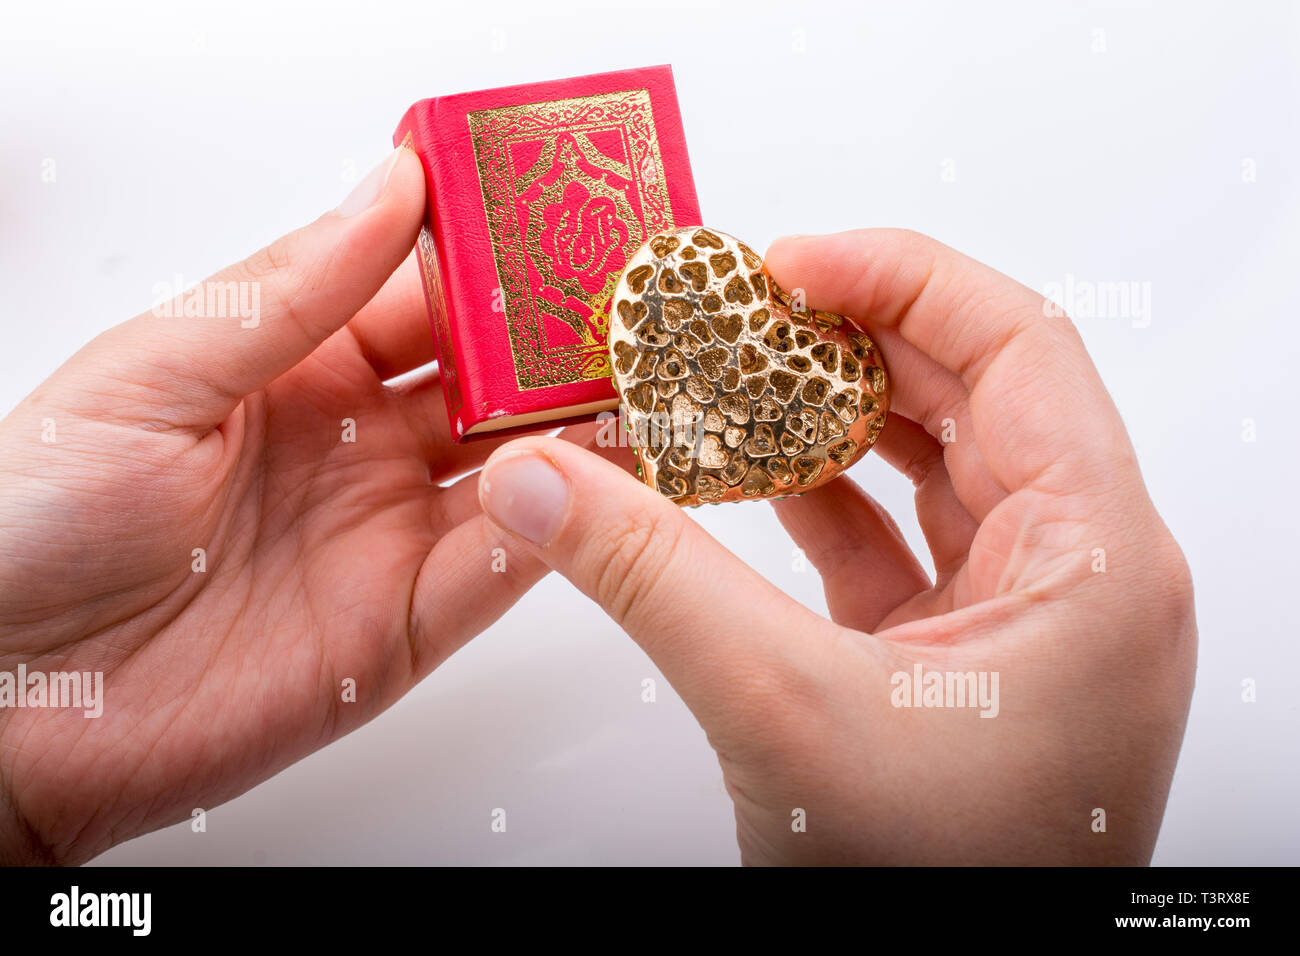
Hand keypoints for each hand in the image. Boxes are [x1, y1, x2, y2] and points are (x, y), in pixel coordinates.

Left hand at [0, 147, 584, 863]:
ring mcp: (388, 534)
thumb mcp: (154, 374)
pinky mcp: (403, 626)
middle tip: (625, 309)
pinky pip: (501, 571)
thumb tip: (390, 189)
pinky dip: (554, 533)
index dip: (492, 261)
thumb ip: (288, 293)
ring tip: (638, 391)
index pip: (425, 296)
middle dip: (558, 347)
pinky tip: (588, 494)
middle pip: (489, 384)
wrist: (2, 705)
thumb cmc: (31, 524)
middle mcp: (356, 446)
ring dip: (578, 436)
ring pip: (518, 473)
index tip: (557, 223)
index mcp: (296, 369)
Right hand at [476, 229, 1196, 864]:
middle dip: (843, 342)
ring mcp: (1023, 621)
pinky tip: (745, 475)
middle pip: (970, 393)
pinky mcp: (961, 663)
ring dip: (826, 419)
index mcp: (1095, 563)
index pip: (1018, 346)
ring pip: (929, 466)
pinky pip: (895, 540)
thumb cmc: (941, 898)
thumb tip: (544, 481)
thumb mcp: (781, 715)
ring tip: (725, 382)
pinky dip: (819, 499)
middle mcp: (1079, 577)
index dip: (898, 278)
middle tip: (734, 313)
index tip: (785, 262)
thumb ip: (651, 580)